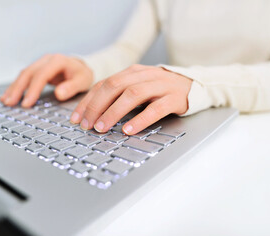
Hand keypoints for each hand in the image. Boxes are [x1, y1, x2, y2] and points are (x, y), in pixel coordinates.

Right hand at [0, 54, 92, 106]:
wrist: (82, 67)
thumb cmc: (82, 75)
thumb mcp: (83, 81)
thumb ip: (72, 87)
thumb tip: (59, 94)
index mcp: (58, 61)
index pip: (42, 75)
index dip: (33, 90)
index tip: (27, 104)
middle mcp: (47, 60)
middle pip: (28, 73)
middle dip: (18, 89)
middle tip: (10, 103)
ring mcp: (41, 63)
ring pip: (23, 74)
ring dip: (13, 88)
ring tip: (5, 101)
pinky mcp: (37, 69)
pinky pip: (24, 77)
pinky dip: (16, 86)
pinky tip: (7, 95)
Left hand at [71, 64, 191, 134]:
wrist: (192, 85)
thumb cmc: (159, 89)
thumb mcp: (138, 86)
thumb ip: (119, 95)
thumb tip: (93, 113)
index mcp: (132, 72)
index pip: (104, 84)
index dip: (88, 101)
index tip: (76, 118)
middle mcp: (144, 75)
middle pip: (114, 86)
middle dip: (97, 106)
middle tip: (87, 125)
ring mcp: (160, 85)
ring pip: (132, 95)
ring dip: (114, 112)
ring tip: (102, 128)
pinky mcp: (174, 98)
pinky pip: (155, 109)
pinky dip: (140, 119)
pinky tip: (129, 130)